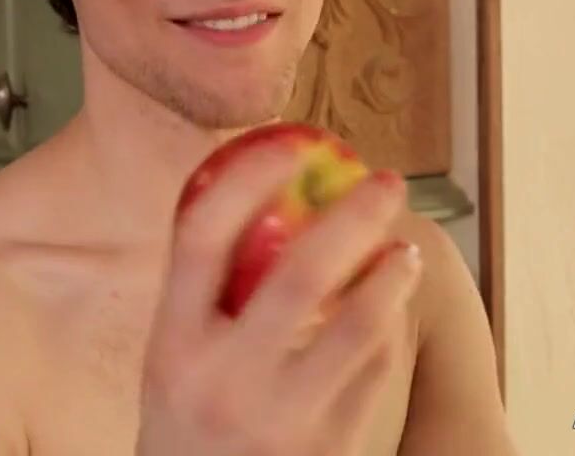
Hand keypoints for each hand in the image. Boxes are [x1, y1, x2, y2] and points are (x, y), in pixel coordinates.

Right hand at [136, 145, 421, 454]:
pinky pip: (375, 370)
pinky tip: (391, 305)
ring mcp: (280, 420)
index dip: (248, 181)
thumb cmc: (187, 420)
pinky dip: (389, 326)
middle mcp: (223, 381)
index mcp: (172, 345)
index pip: (202, 239)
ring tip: (403, 249)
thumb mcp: (171, 358)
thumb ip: (203, 293)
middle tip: (386, 183)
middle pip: (299, 275)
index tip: (290, 149)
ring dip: (391, 273)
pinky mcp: (328, 448)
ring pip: (359, 326)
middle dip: (354, 216)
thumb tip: (255, 196)